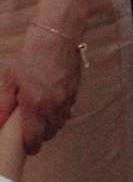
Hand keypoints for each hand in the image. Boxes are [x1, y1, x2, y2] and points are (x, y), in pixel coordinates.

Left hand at [3, 21, 83, 154]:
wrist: (58, 34)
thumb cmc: (30, 55)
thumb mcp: (10, 78)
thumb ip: (4, 104)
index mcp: (35, 107)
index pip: (34, 140)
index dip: (28, 147)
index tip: (23, 146)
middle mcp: (54, 108)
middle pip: (49, 135)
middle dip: (39, 136)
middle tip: (30, 128)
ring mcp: (67, 100)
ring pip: (60, 124)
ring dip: (51, 126)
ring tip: (41, 116)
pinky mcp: (76, 91)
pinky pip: (68, 111)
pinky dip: (60, 113)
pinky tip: (53, 103)